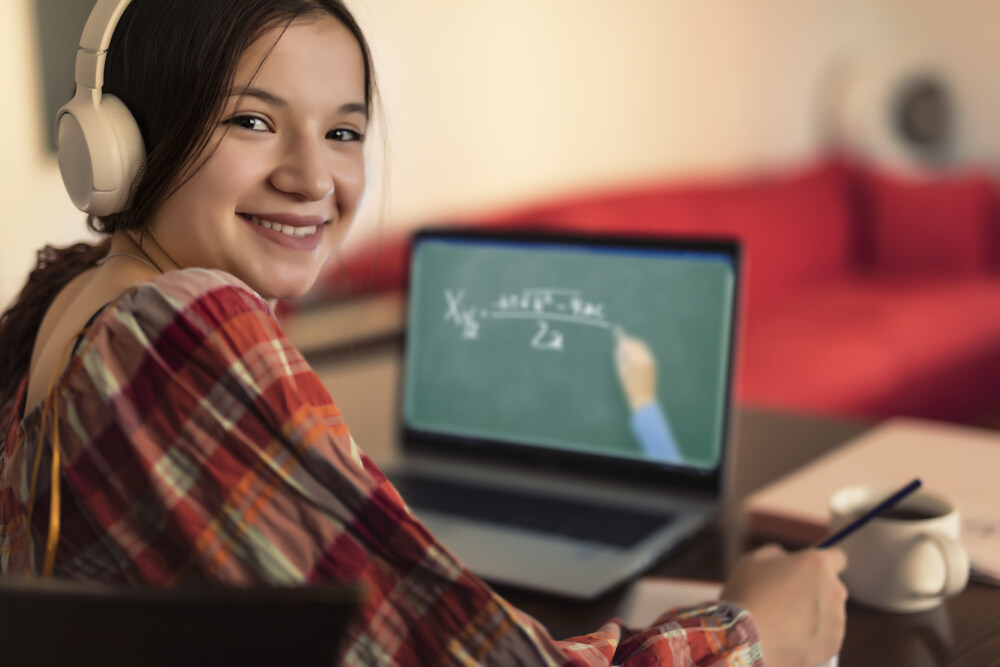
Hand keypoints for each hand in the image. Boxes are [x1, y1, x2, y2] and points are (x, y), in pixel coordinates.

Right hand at [614, 328, 657, 410]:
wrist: (643, 398)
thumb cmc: (629, 387)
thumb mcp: (621, 371)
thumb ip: (620, 356)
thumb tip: (619, 345)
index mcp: (636, 360)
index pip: (629, 344)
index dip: (623, 339)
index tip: (618, 333)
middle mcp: (645, 358)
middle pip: (637, 343)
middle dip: (630, 341)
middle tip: (622, 339)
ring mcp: (651, 360)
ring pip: (642, 347)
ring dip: (635, 344)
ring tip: (627, 345)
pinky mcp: (654, 363)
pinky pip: (646, 352)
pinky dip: (640, 350)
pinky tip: (634, 352)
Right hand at [720, 544, 847, 666]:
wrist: (744, 639)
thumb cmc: (747, 594)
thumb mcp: (755, 560)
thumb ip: (779, 555)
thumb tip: (789, 559)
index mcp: (818, 564)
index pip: (838, 557)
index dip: (822, 563)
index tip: (810, 572)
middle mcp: (835, 590)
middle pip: (831, 587)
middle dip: (814, 591)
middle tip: (786, 600)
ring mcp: (836, 620)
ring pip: (829, 613)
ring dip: (814, 614)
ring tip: (784, 622)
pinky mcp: (833, 644)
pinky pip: (826, 635)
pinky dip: (812, 636)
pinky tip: (789, 637)